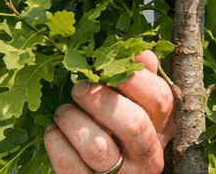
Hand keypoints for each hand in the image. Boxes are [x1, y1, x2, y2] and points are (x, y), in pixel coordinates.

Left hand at [43, 51, 174, 173]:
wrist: (93, 172)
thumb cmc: (111, 132)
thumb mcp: (131, 108)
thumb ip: (136, 82)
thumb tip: (140, 53)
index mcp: (160, 130)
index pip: (160, 99)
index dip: (131, 77)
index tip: (102, 66)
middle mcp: (148, 158)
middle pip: (133, 124)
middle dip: (99, 99)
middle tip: (78, 89)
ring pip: (97, 148)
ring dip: (72, 120)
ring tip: (63, 112)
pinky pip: (68, 162)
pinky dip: (55, 140)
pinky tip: (54, 131)